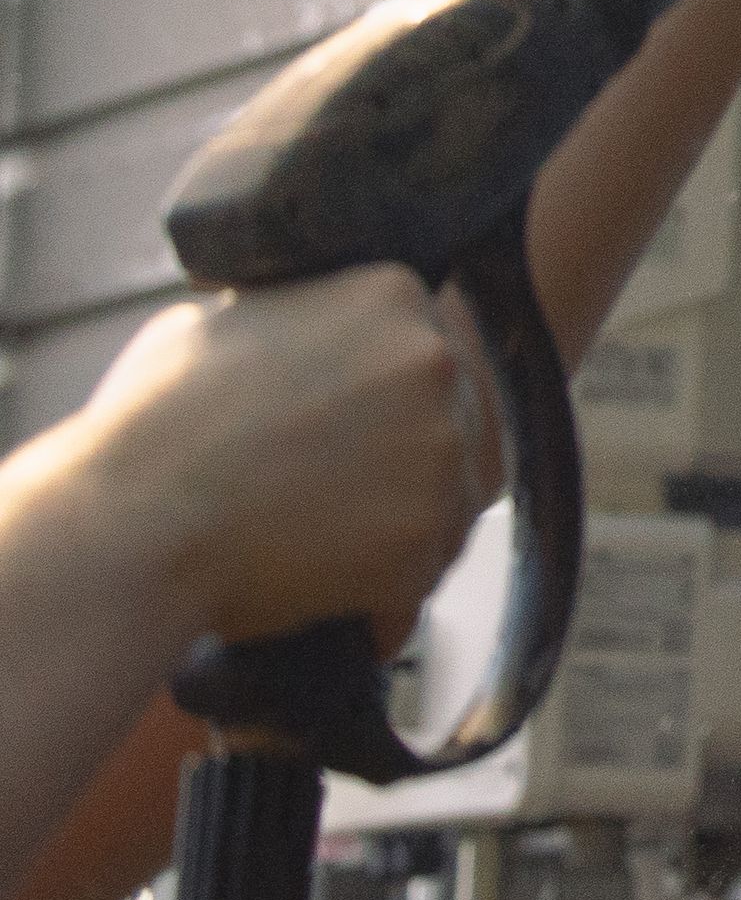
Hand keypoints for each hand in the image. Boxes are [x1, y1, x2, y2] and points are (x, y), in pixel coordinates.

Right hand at [35, 271, 497, 648]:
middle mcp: (435, 362)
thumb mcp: (213, 327)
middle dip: (407, 468)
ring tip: (320, 557)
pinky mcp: (424, 537)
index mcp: (393, 294)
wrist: (125, 526)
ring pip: (450, 502)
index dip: (392, 406)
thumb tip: (293, 328)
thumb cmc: (149, 429)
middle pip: (457, 425)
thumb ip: (285, 322)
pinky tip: (330, 605)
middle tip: (336, 503)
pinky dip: (383, 601)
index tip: (350, 439)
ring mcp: (440, 450)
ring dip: (401, 534)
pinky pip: (421, 576)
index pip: (432, 354)